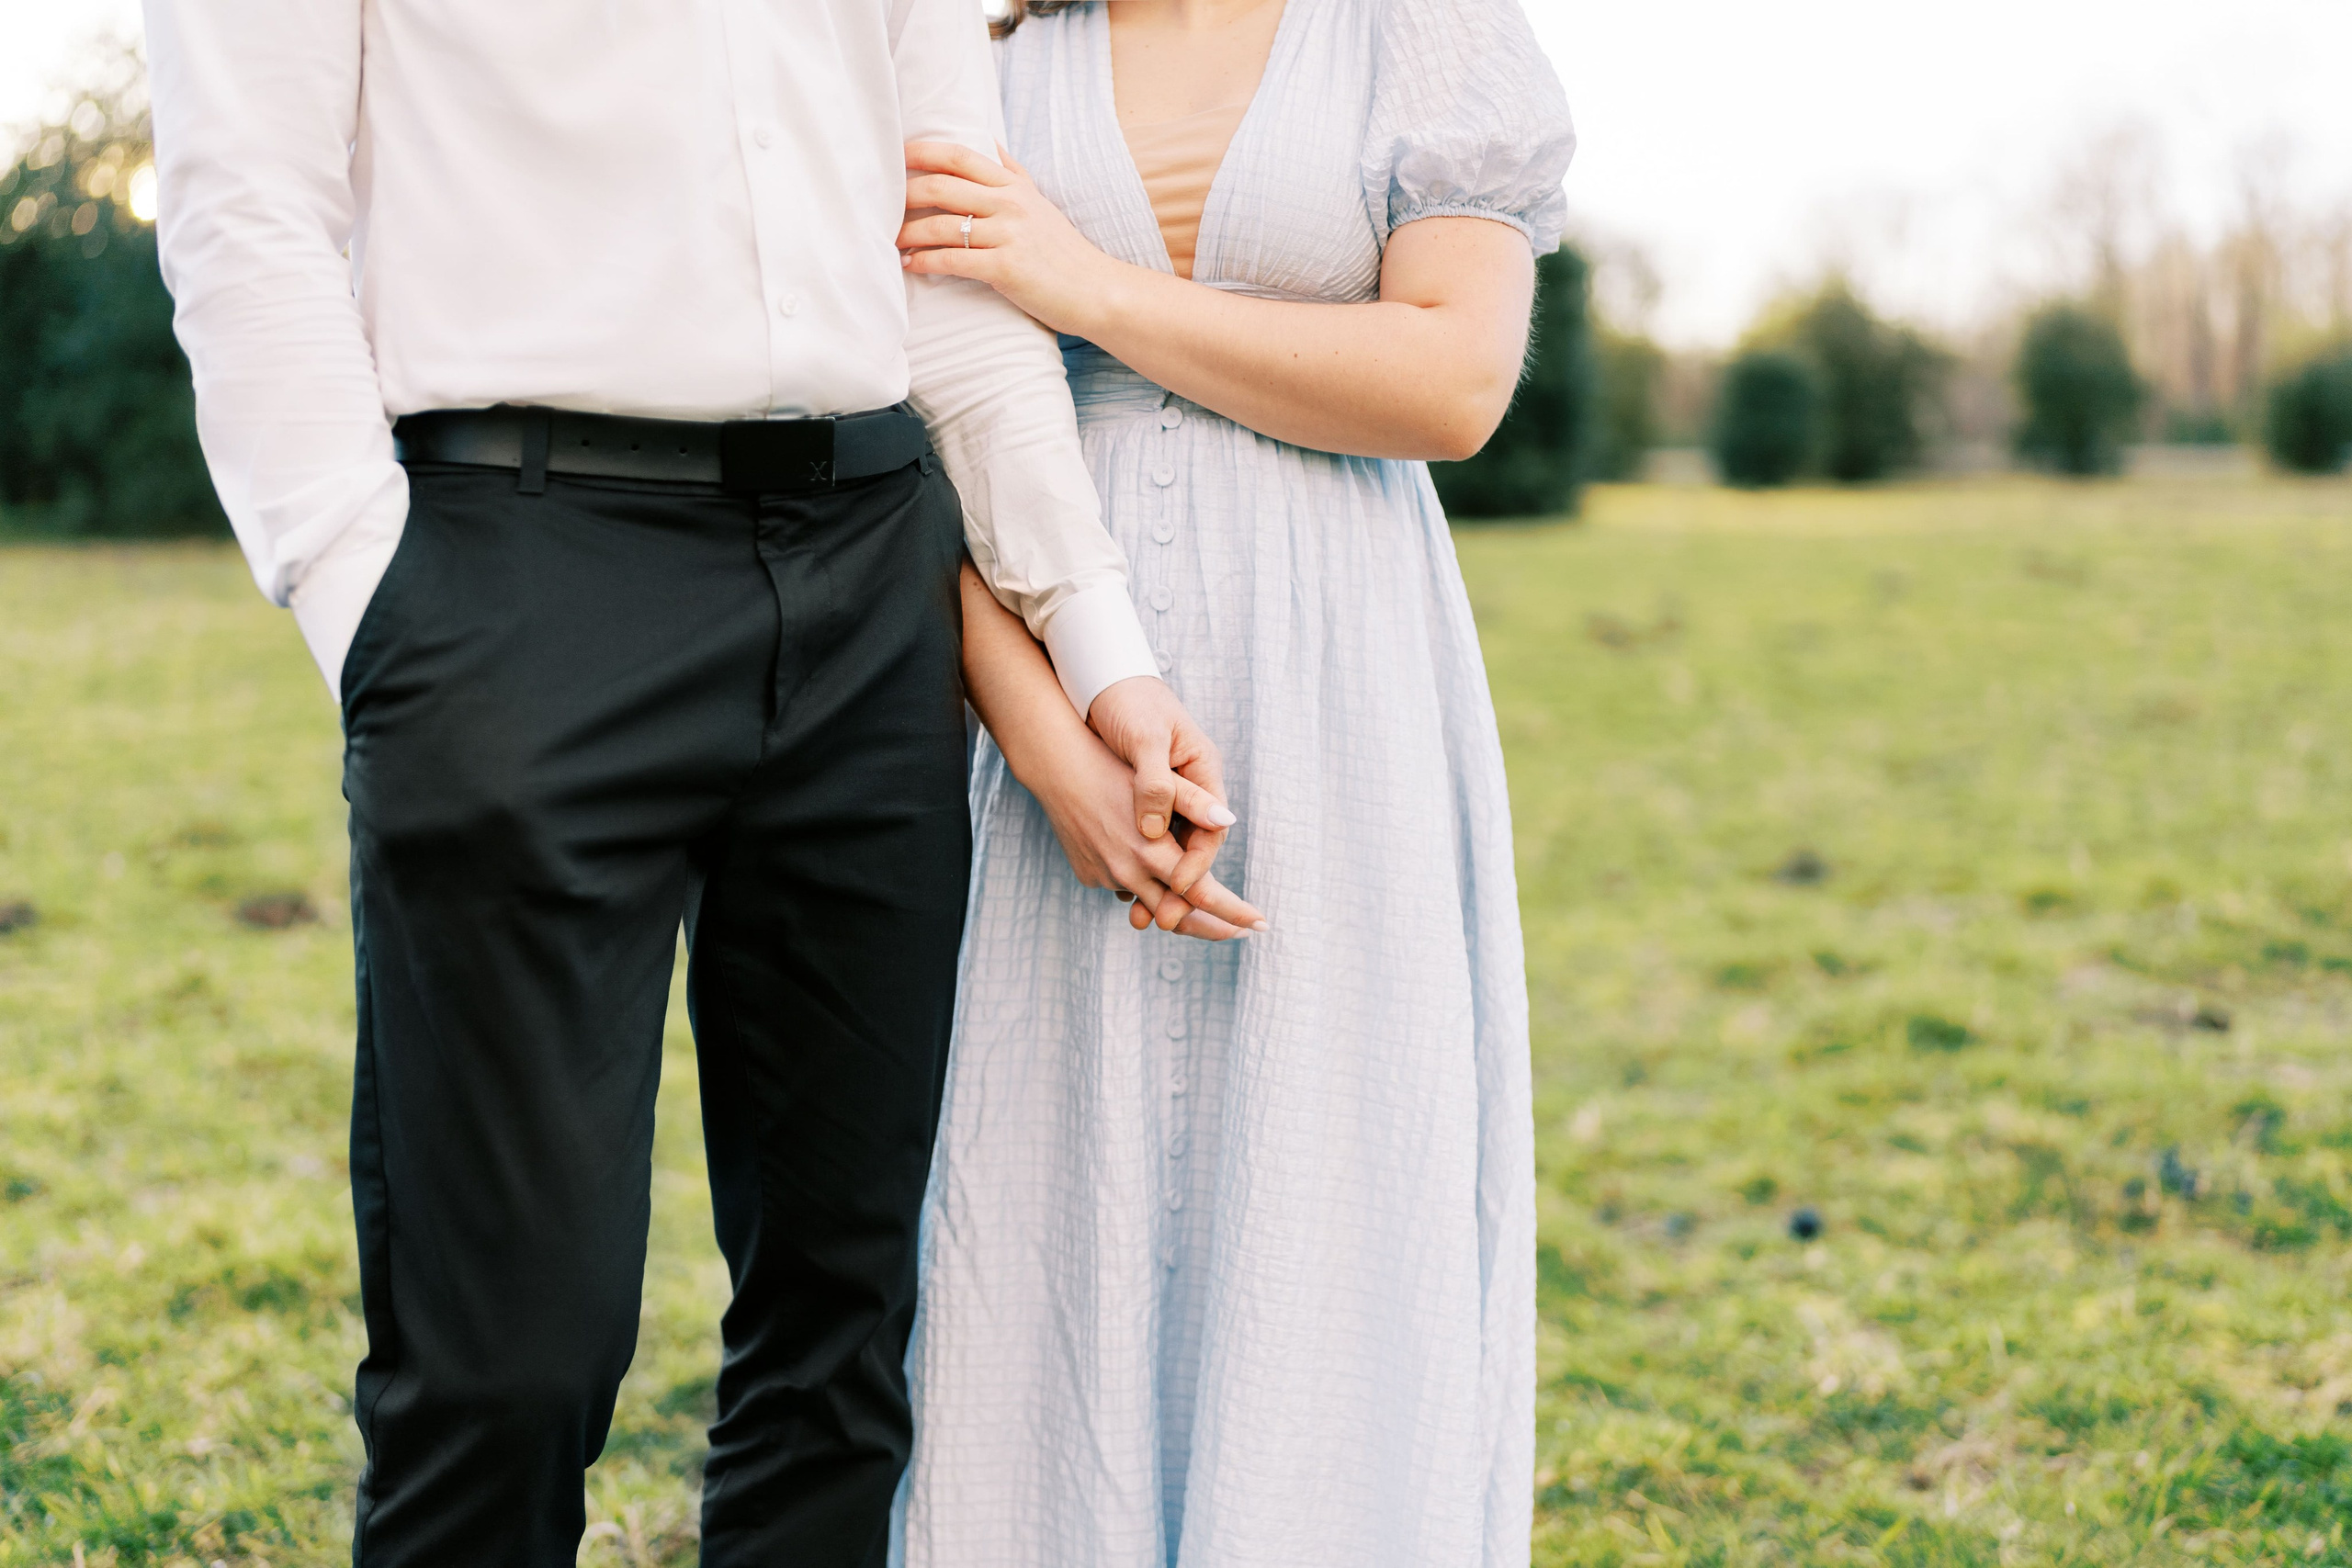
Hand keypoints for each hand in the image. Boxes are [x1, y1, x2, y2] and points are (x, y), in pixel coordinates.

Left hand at [898, 141, 1129, 337]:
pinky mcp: (1004, 268)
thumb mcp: (1040, 202)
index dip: (923, 151)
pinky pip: (952, 260)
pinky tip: (911, 266)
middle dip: (904, 194)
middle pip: (942, 186)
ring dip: (908, 233)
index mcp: (1014, 186)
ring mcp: (1007, 235)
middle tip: (883, 206)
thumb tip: (990, 141)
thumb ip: (1012, 173)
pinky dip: (925, 262)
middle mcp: (1010, 204)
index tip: (895, 156)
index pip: (960, 156)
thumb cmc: (1063, 252)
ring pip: (942, 225)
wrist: (1096, 291)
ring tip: (891, 240)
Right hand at [1023, 715, 1265, 941]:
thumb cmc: (1111, 766)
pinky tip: (1150, 872)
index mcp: (1151, 851)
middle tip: (1240, 932)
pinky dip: (1141, 884)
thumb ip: (1192, 803)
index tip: (1261, 924)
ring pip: (1149, 905)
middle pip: (1178, 915)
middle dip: (1212, 927)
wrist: (1054, 765)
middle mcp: (1127, 872)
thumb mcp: (1157, 780)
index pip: (1203, 894)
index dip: (1234, 912)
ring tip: (1203, 913)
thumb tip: (1228, 821)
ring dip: (1176, 910)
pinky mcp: (1088, 874)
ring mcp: (1105, 877)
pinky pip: (1124, 887)